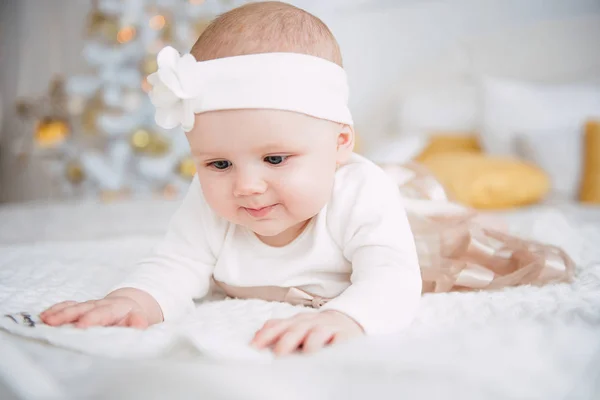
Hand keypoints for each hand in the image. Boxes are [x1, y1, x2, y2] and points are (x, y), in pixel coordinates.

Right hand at [40, 288, 160, 328]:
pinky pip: (66, 307)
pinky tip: (43, 317)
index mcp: (116, 308)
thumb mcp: (140, 320)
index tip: (81, 325)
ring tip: (44, 320)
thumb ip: (138, 323)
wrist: (129, 306)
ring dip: (57, 313)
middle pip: (83, 308)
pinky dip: (55, 311)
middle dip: (67, 315)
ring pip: (72, 307)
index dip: (92, 318)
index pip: (103, 312)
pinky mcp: (80, 308)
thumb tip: (140, 325)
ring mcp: (88, 305)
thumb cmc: (133, 318)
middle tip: (53, 322)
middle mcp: (100, 304)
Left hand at [251, 310, 363, 355]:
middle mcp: (310, 322)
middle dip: (286, 341)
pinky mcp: (346, 335)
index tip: (253, 348)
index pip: (277, 325)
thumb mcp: (297, 327)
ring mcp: (328, 328)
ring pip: (317, 332)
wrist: (347, 320)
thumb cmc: (316, 328)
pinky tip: (330, 357)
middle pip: (296, 329)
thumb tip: (254, 341)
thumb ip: (278, 332)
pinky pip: (341, 340)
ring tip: (305, 357)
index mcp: (295, 321)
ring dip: (310, 344)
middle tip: (278, 355)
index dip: (265, 335)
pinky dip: (335, 347)